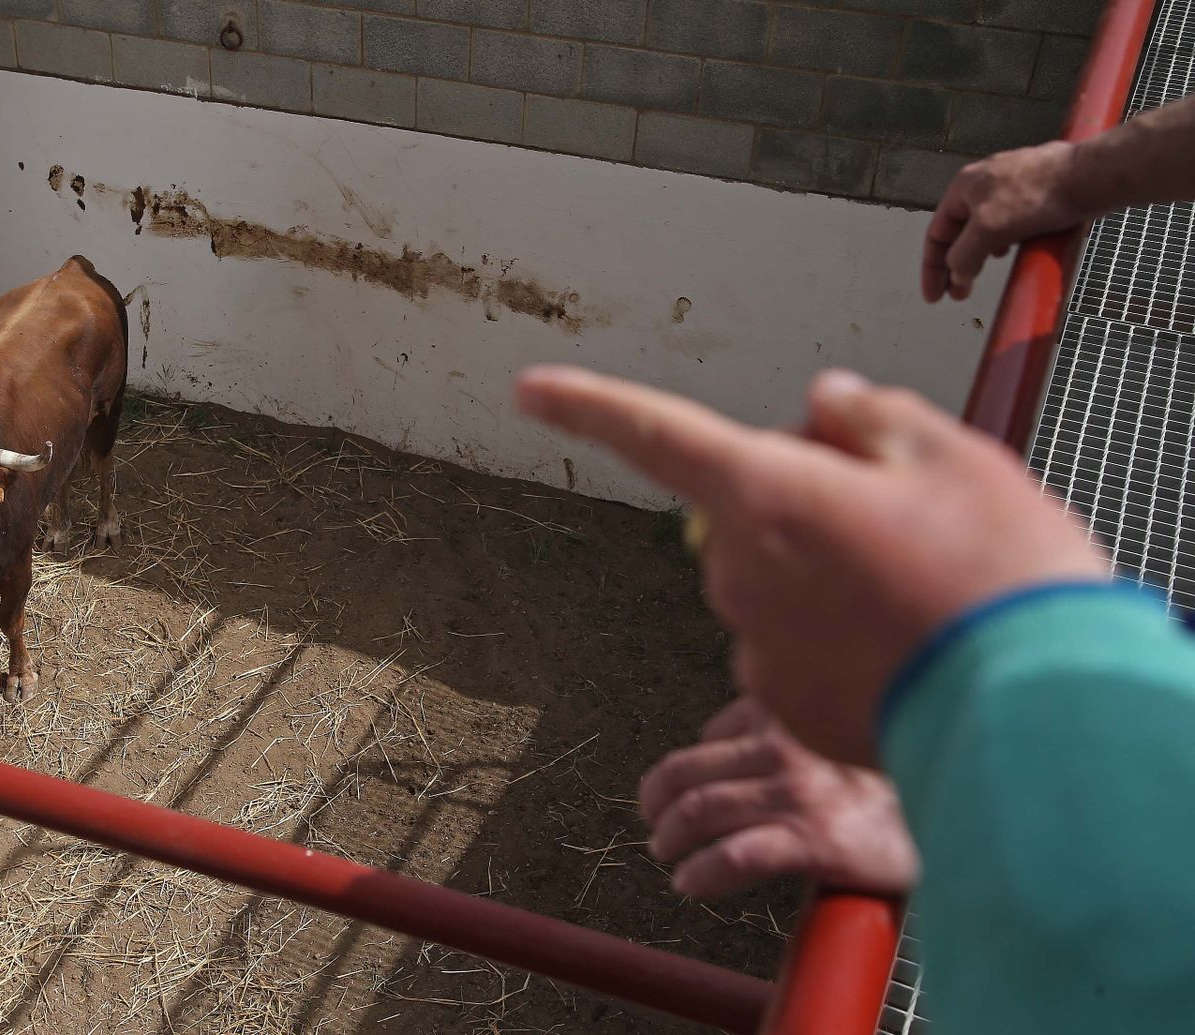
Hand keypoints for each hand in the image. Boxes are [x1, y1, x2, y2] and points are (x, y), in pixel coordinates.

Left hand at [516, 365, 1108, 764]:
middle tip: (901, 523)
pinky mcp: (783, 707)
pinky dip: (836, 642)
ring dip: (825, 577)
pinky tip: (903, 650)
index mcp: (765, 491)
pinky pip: (794, 649)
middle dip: (802, 504)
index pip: (656, 432)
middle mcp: (738, 570)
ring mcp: (754, 645)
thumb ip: (867, 417)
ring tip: (918, 593)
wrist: (1035, 711)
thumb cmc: (996, 573)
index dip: (589, 404)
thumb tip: (819, 406)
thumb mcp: (948, 454)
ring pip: (776, 584)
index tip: (530, 389)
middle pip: (749, 512)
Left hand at [640, 698, 917, 897]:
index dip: (685, 769)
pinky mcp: (812, 839)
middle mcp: (786, 745)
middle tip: (656, 826)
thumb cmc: (890, 782)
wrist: (954, 816)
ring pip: (699, 811)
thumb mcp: (833, 731)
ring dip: (670, 838)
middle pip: (687, 771)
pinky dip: (700, 873)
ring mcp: (797, 792)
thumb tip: (721, 741)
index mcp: (789, 714)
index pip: (712, 734)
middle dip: (658, 803)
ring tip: (668, 856)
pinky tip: (690, 884)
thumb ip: (784, 729)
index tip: (674, 793)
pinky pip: (733, 857)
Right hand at [922, 141, 1088, 302]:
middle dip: (956, 265)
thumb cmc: (1038, 195)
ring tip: (985, 271)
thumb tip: (957, 273)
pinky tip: (1015, 249)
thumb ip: (964, 255)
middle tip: (960, 294)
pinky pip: (1010, 222)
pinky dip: (1005, 241)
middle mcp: (984, 182)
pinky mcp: (1036, 191)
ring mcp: (1012, 185)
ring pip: (985, 227)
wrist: (1090, 177)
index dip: (931, 268)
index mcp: (964, 186)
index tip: (935, 296)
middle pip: (959, 232)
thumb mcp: (988, 229)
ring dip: (980, 254)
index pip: (936, 233)